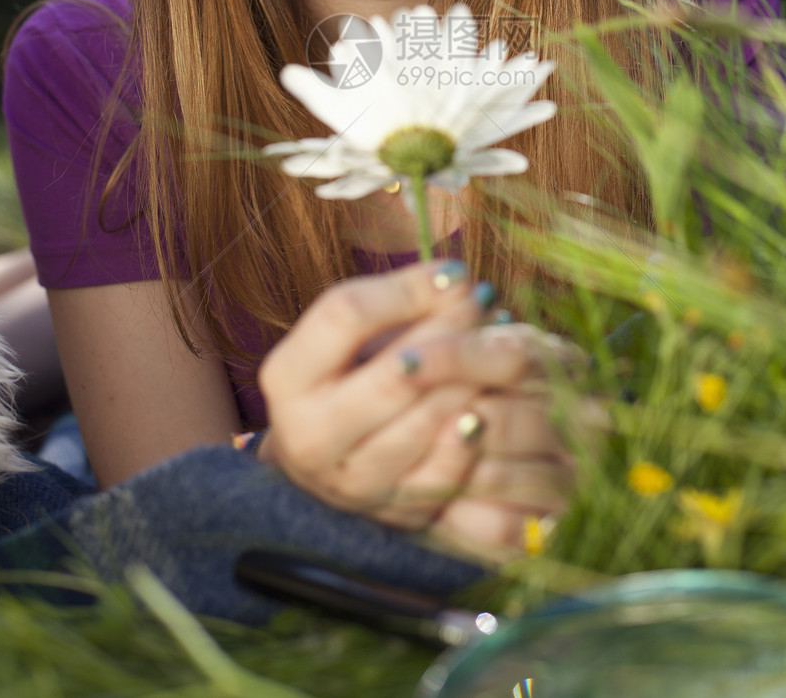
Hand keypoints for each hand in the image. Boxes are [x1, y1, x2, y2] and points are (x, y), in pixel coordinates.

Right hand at [256, 262, 572, 536]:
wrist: (325, 464)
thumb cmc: (346, 377)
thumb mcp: (349, 338)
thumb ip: (394, 305)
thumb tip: (458, 282)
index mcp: (287, 375)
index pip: (346, 315)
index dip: (407, 288)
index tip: (454, 273)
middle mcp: (309, 433)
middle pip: (394, 372)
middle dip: (450, 330)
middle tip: (486, 302)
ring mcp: (348, 480)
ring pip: (423, 423)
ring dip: (470, 378)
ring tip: (498, 343)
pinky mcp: (390, 513)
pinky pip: (442, 472)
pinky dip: (470, 437)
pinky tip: (487, 406)